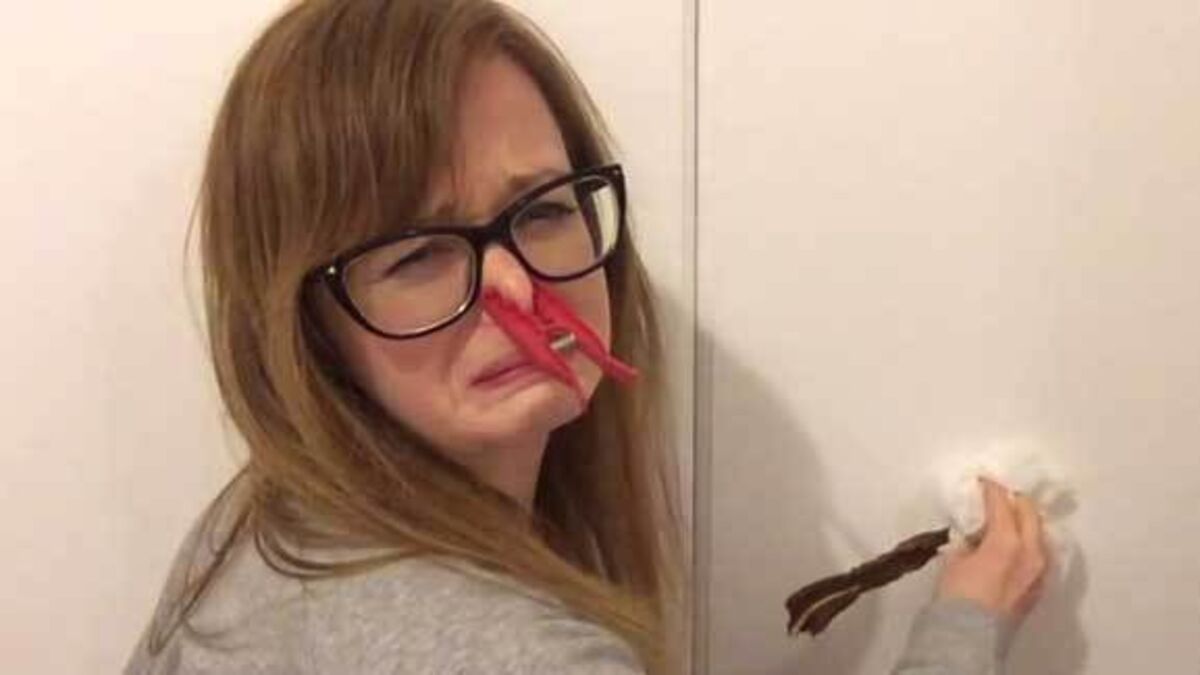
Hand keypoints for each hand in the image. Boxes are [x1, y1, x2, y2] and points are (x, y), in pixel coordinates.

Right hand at [935, 476, 1049, 622]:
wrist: (969, 636)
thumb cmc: (957, 597)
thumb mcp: (954, 560)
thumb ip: (968, 541)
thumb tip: (974, 535)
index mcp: (1008, 541)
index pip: (1002, 503)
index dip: (991, 488)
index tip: (984, 480)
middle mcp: (1031, 553)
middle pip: (1030, 514)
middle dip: (1016, 501)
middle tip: (1001, 496)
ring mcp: (1039, 571)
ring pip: (1039, 534)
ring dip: (1026, 523)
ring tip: (1010, 521)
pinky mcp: (1038, 587)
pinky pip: (1039, 556)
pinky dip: (1029, 545)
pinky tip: (1016, 547)